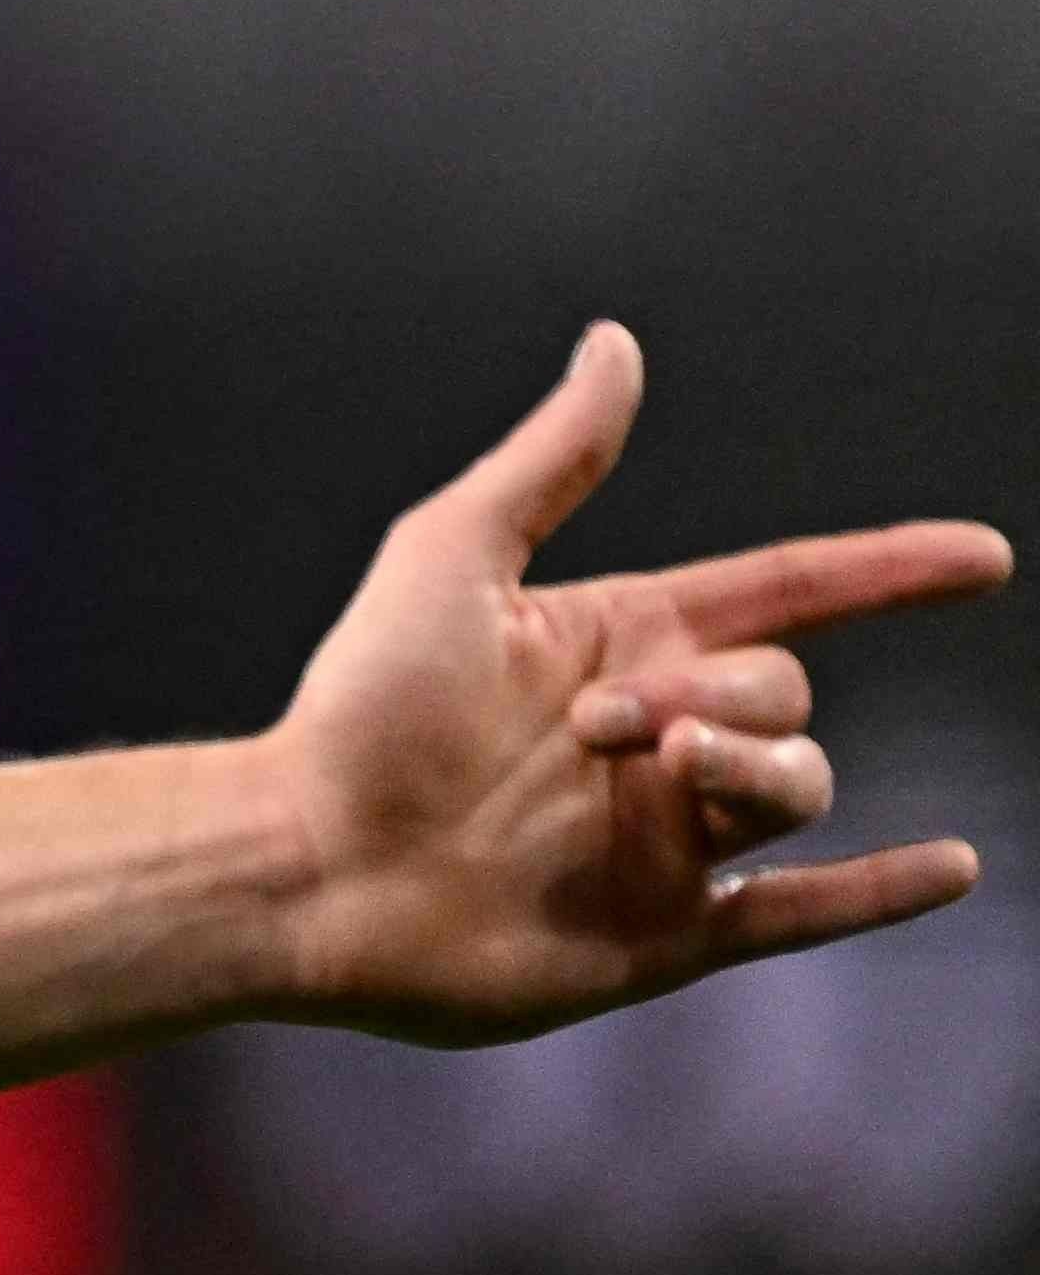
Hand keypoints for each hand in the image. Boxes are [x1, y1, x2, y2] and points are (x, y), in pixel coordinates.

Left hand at [268, 321, 1007, 1039]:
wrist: (302, 865)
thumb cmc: (355, 710)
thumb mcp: (451, 559)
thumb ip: (552, 460)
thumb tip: (616, 341)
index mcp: (621, 645)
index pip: (792, 592)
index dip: (888, 572)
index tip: (983, 556)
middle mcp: (657, 740)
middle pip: (786, 691)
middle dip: (722, 695)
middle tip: (598, 728)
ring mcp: (666, 839)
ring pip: (799, 784)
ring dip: (757, 769)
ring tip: (664, 771)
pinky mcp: (661, 933)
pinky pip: (801, 912)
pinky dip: (878, 894)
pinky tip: (955, 868)